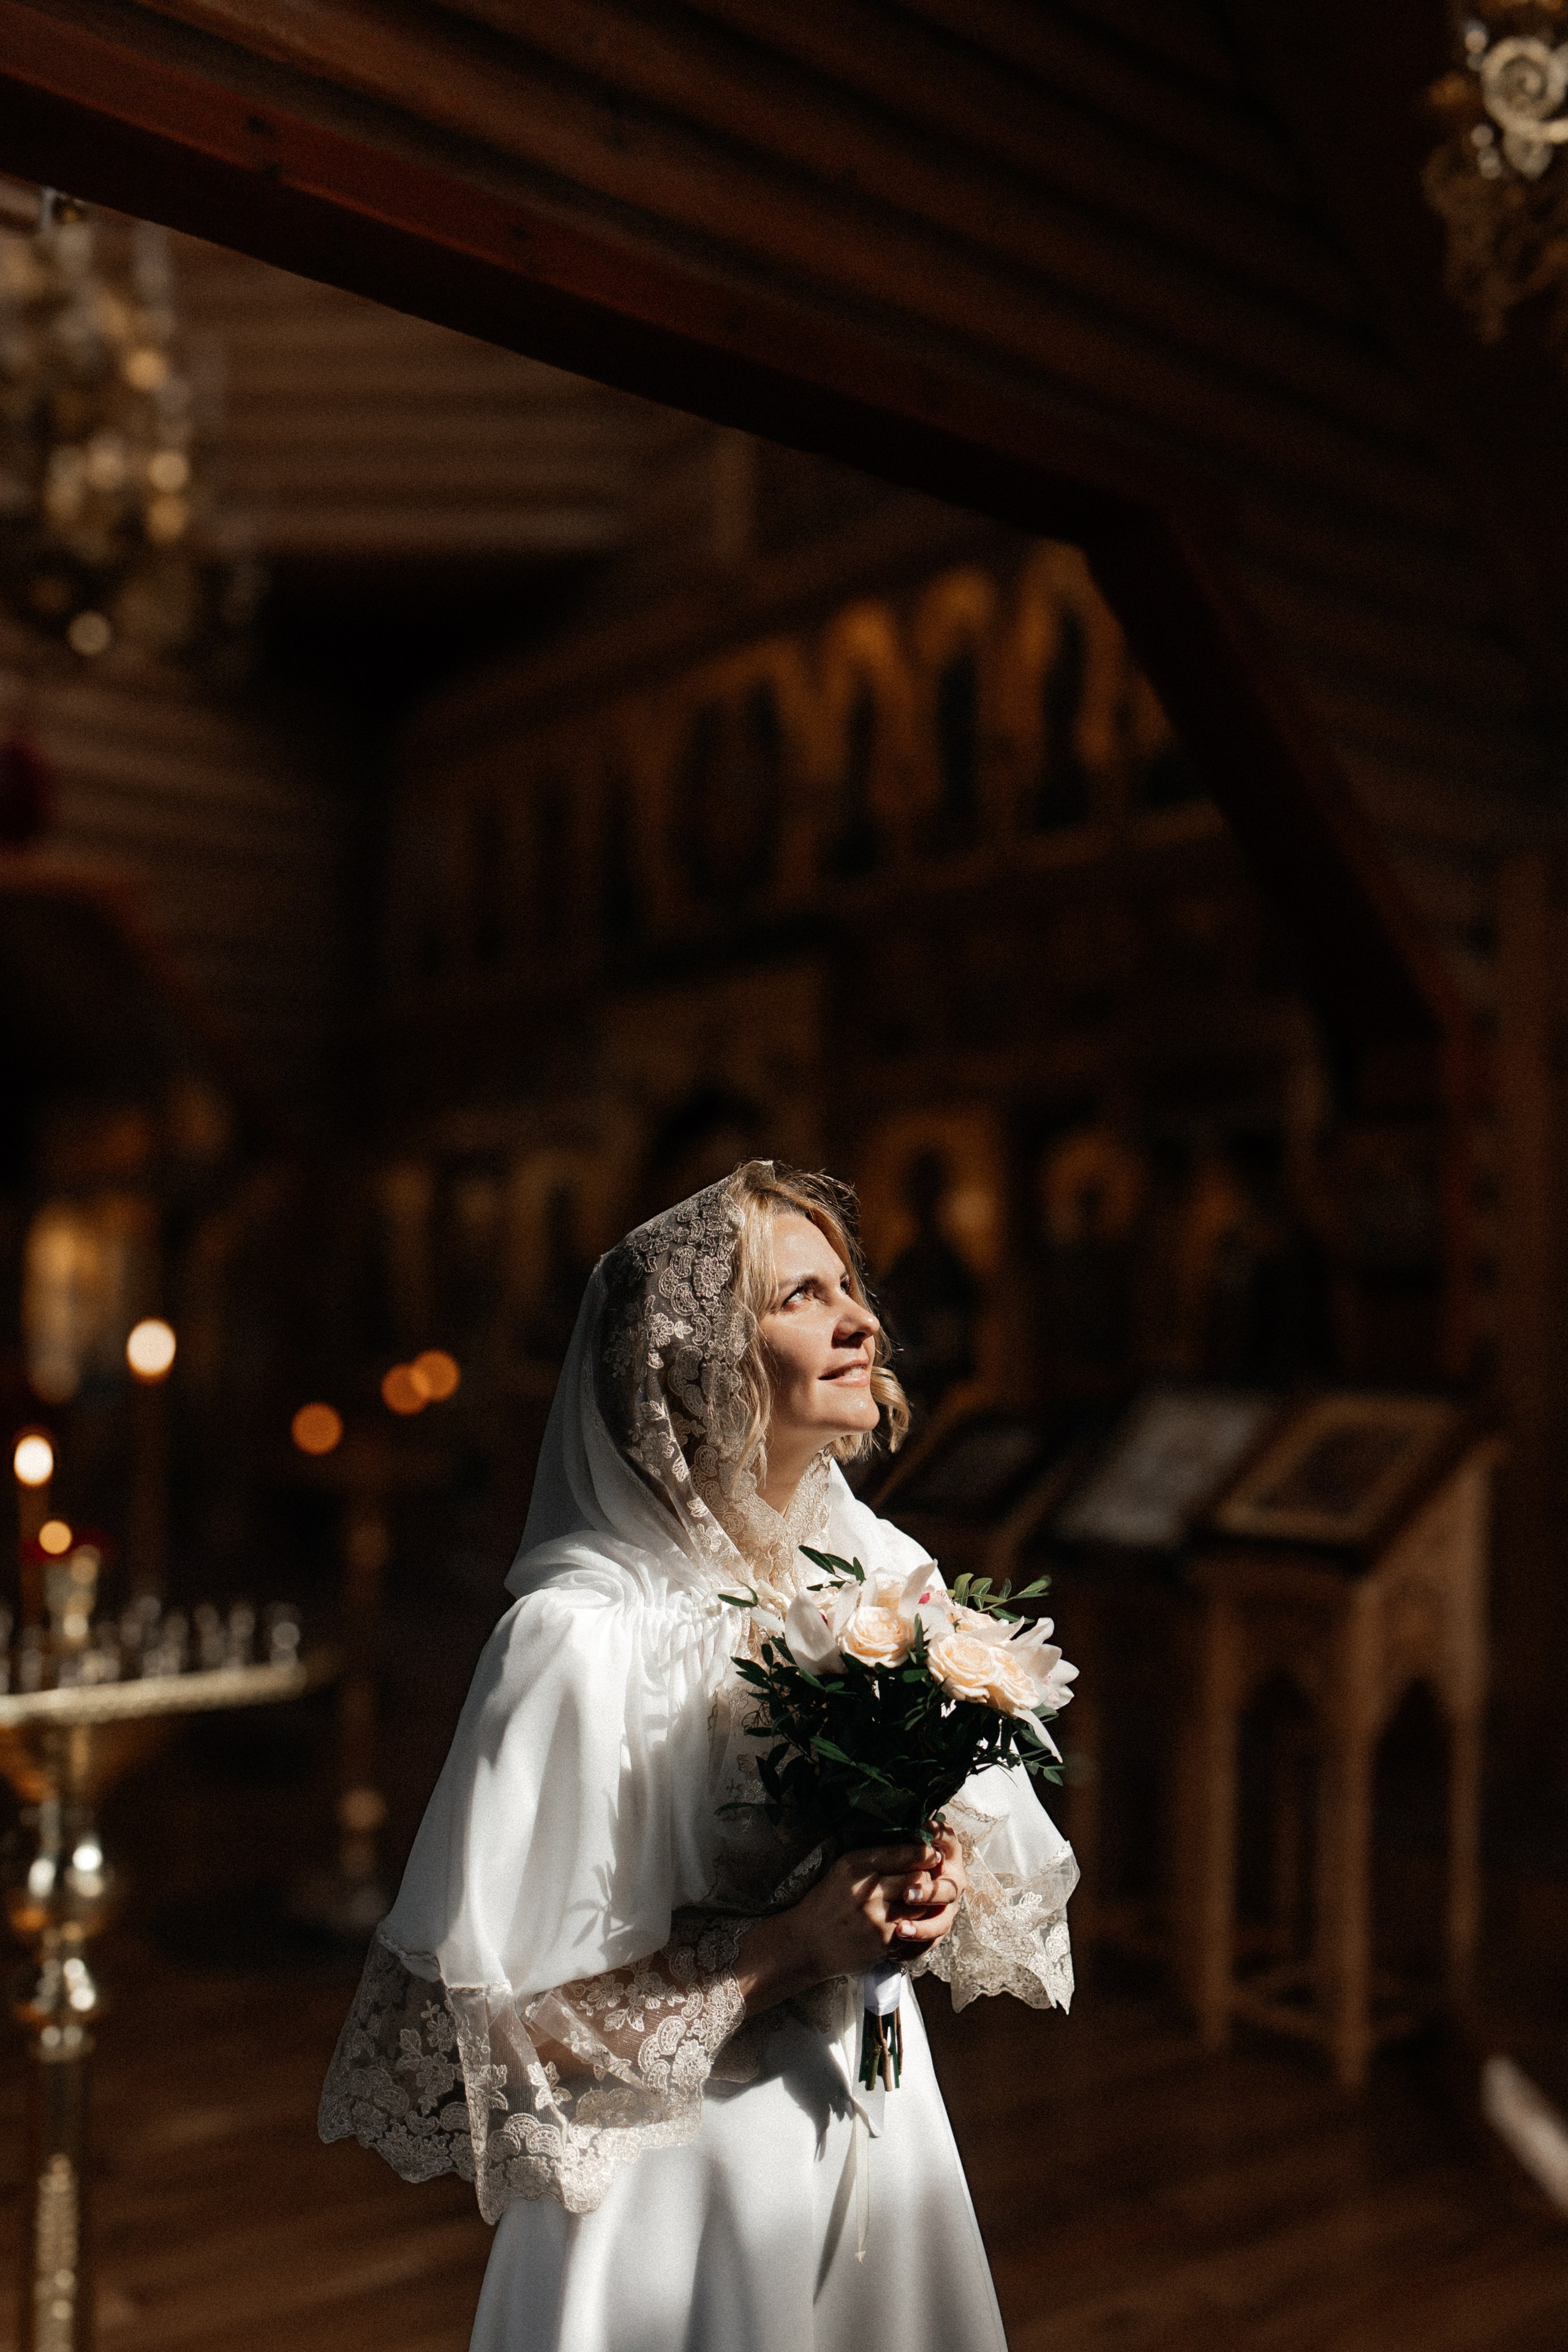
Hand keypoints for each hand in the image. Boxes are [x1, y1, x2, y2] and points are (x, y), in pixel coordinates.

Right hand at [735, 1829, 966, 2015]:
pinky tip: (913, 1920)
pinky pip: (914, 1928)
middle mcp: (868, 1888)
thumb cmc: (826, 1902)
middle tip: (935, 1876)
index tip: (933, 1853)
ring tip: (923, 1899)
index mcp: (857, 1864)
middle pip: (918, 1877)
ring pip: (920, 1904)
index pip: (904, 1853)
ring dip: (925, 1902)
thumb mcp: (844, 1869)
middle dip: (928, 1877)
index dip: (924, 1852)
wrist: (807, 1943)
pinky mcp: (883, 1942)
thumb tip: (912, 1845)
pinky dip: (917, 1924)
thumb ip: (874, 1857)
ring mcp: (877, 1917)